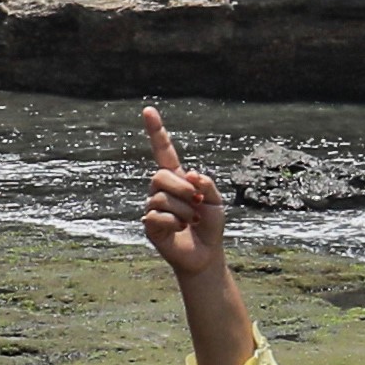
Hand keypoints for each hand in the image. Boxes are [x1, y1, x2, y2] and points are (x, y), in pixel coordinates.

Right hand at [138, 107, 227, 278]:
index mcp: (178, 178)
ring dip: (184, 211)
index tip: (148, 110)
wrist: (206, 253)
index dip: (156, 131)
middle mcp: (161, 189)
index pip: (164, 151)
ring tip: (191, 221)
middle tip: (197, 204)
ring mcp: (153, 206)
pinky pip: (157, 216)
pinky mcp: (149, 225)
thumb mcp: (216, 200)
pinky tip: (179, 229)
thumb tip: (190, 174)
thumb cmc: (210, 224)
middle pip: (160, 175)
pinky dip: (174, 223)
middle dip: (182, 189)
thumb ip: (206, 184)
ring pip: (161, 198)